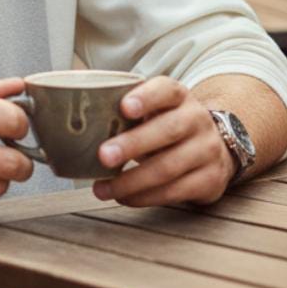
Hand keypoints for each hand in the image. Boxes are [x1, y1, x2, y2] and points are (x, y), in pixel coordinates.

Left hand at [92, 76, 234, 207]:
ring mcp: (207, 151)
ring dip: (131, 181)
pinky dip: (145, 197)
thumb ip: (123, 104)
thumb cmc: (168, 124)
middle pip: (167, 130)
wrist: (215, 147)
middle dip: (132, 144)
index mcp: (179, 96)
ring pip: (168, 167)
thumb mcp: (155, 108)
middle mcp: (197, 120)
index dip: (146, 97)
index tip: (124, 107)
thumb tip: (71, 96)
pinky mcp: (209, 180)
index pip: (166, 90)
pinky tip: (123, 197)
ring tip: (102, 188)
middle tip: (102, 155)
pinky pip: (174, 192)